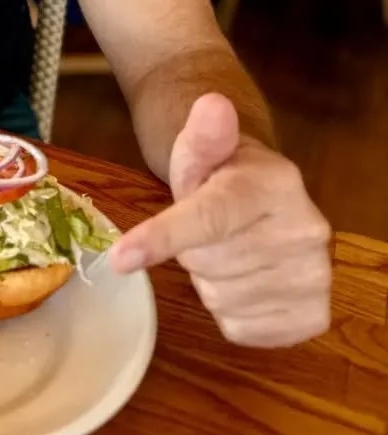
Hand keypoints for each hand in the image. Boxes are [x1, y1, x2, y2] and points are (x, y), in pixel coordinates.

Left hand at [110, 94, 331, 347]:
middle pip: (208, 263)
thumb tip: (212, 104)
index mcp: (277, 184)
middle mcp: (307, 230)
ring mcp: (316, 276)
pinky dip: (230, 313)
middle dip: (190, 251)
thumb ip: (203, 133)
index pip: (211, 218)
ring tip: (225, 252)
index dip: (162, 237)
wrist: (264, 200)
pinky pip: (241, 329)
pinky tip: (243, 282)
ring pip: (222, 300)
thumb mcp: (200, 149)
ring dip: (209, 282)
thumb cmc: (220, 175)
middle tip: (205, 232)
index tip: (118, 258)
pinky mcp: (315, 315)